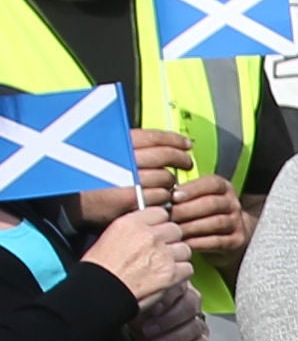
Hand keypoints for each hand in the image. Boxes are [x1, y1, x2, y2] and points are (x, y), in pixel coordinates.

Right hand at [72, 130, 195, 226]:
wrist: (68, 203)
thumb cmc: (89, 177)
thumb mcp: (105, 153)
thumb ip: (131, 147)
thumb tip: (168, 142)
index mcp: (117, 143)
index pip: (155, 137)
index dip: (175, 140)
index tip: (187, 144)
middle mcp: (123, 158)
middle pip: (165, 157)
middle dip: (180, 159)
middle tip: (186, 163)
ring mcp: (128, 179)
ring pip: (166, 179)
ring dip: (170, 182)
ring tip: (167, 184)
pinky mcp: (130, 199)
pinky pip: (160, 198)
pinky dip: (163, 199)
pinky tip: (158, 198)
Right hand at [80, 206, 190, 300]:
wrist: (99, 294)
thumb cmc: (99, 271)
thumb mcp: (109, 238)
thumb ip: (133, 231)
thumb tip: (149, 230)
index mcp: (130, 223)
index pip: (160, 213)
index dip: (160, 225)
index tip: (157, 233)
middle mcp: (149, 235)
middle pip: (175, 231)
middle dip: (170, 242)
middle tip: (160, 254)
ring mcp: (162, 253)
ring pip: (184, 249)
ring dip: (177, 258)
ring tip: (162, 268)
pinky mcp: (171, 272)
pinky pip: (188, 268)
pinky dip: (180, 274)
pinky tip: (167, 279)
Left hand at [130, 280, 208, 340]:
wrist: (137, 332)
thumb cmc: (136, 312)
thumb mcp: (132, 301)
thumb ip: (138, 296)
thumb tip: (135, 296)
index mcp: (174, 284)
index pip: (179, 286)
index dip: (167, 298)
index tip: (153, 309)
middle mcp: (189, 298)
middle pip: (190, 306)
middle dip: (168, 321)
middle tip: (147, 330)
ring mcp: (196, 318)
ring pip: (195, 326)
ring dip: (173, 338)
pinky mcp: (200, 336)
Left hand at [167, 171, 250, 257]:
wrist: (226, 236)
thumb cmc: (201, 214)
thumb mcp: (196, 199)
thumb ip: (182, 194)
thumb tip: (158, 195)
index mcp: (223, 188)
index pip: (211, 184)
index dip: (192, 189)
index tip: (173, 196)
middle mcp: (233, 204)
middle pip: (212, 203)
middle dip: (187, 210)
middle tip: (168, 216)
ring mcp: (237, 222)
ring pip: (215, 222)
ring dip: (191, 226)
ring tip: (174, 230)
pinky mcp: (236, 240)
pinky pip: (217, 241)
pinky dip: (198, 242)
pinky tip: (184, 242)